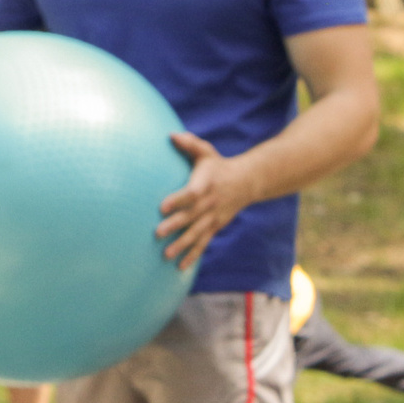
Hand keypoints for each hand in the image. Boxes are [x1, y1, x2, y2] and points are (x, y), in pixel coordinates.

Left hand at [156, 131, 257, 270]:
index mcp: (205, 185)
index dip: (177, 200)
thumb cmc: (219, 166)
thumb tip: (170, 135)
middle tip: (157, 234)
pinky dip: (193, 255)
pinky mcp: (214, 227)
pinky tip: (181, 267)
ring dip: (182, 245)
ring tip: (166, 255)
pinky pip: (203, 243)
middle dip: (174, 226)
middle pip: (190, 217)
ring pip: (196, 234)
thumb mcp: (206, 152)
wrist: (247, 183)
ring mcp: (213, 218)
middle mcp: (209, 204)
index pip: (190, 194)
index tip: (161, 207)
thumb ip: (189, 144)